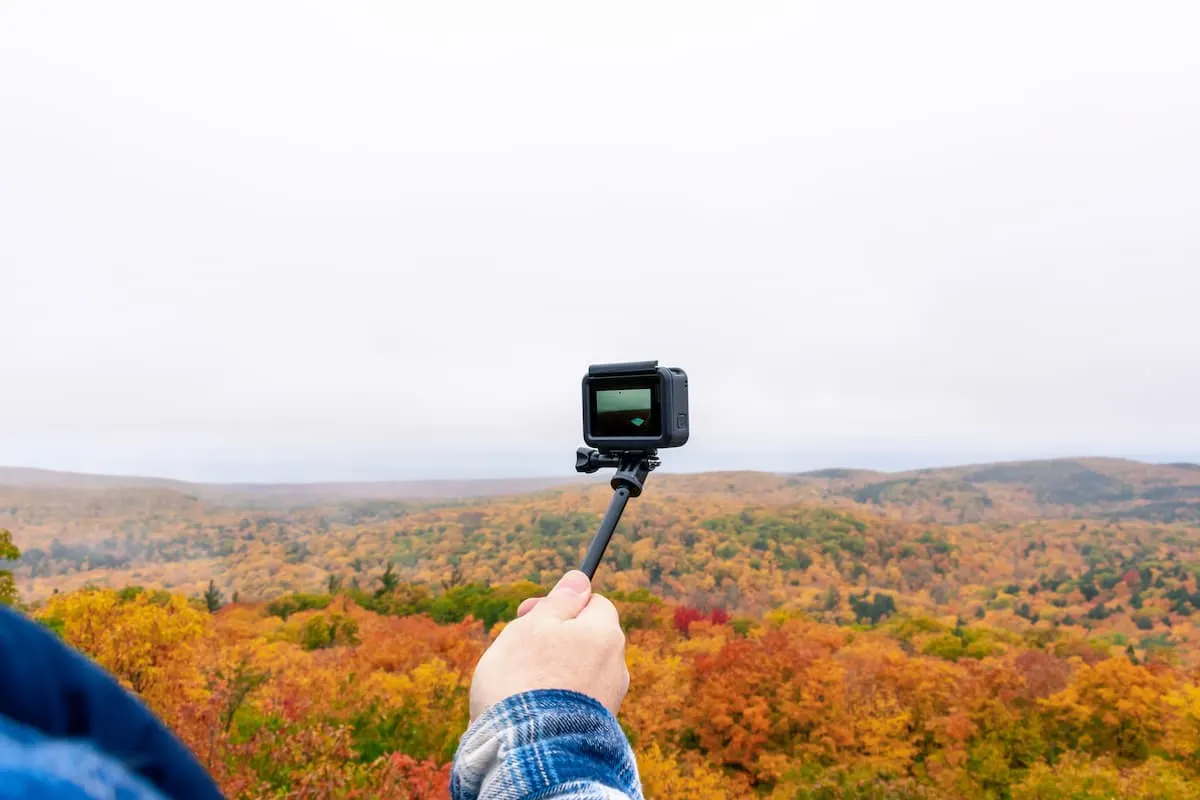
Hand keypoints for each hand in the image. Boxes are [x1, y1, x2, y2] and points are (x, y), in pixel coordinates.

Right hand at [468, 570, 629, 720]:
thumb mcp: (534, 625)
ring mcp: (609, 699)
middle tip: (517, 646)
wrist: (529, 753)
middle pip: (585, 636)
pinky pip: (574, 698)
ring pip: (577, 668)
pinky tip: (529, 706)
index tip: (525, 612)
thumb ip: (558, 601)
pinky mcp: (596, 727)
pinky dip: (554, 696)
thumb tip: (579, 579)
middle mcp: (616, 666)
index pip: (593, 602)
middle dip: (553, 636)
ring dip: (552, 668)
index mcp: (605, 634)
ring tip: (518, 682)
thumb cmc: (524, 679)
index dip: (558, 603)